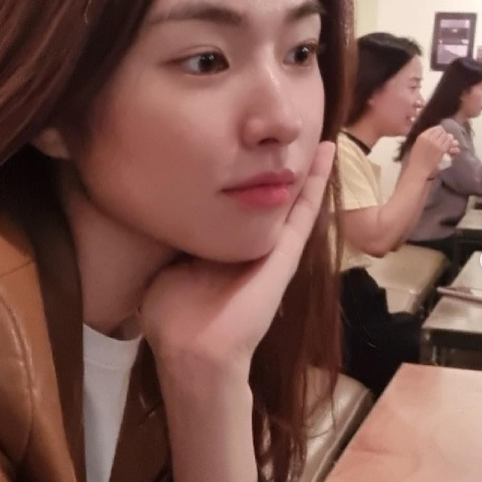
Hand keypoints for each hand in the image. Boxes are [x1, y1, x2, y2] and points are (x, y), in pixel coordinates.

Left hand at [139, 141, 335, 382]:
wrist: (194, 352)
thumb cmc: (174, 318)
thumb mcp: (166, 267)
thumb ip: (170, 244)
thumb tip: (155, 219)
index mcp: (221, 247)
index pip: (234, 203)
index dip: (241, 175)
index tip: (240, 142)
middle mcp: (248, 245)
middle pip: (266, 197)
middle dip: (275, 165)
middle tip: (284, 129)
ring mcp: (270, 249)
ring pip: (291, 198)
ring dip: (304, 166)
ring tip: (316, 130)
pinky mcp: (284, 255)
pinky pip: (303, 212)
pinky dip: (315, 182)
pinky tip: (325, 152)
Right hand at [409, 126, 459, 178]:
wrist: (418, 169)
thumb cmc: (416, 159)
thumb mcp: (417, 146)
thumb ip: (425, 139)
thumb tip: (437, 132)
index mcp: (421, 137)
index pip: (434, 128)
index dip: (439, 131)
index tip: (440, 135)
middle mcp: (428, 138)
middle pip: (441, 130)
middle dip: (444, 134)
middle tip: (444, 139)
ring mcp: (435, 143)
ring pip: (446, 135)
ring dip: (448, 138)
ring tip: (447, 143)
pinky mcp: (441, 149)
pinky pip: (449, 142)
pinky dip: (451, 143)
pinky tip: (449, 147)